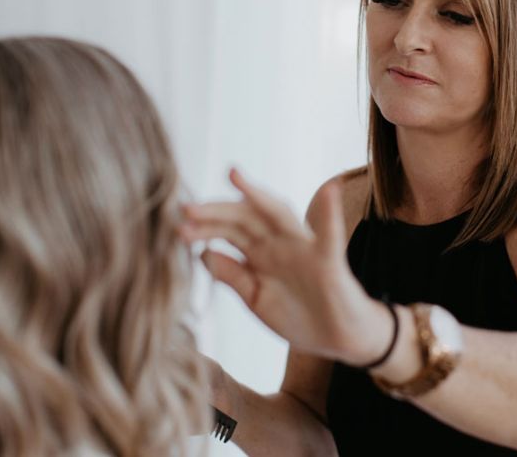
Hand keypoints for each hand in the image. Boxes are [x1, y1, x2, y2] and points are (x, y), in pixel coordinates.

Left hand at [181, 169, 375, 362]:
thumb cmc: (299, 315)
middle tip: (186, 209)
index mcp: (261, 253)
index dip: (204, 227)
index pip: (229, 231)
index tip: (177, 226)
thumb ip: (233, 276)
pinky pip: (330, 236)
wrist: (338, 339)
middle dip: (216, 212)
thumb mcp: (256, 298)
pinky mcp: (329, 262)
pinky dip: (330, 213)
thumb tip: (202, 254)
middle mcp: (280, 243)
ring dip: (257, 196)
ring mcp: (304, 249)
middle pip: (245, 218)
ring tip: (235, 176)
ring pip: (279, 216)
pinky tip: (329, 190)